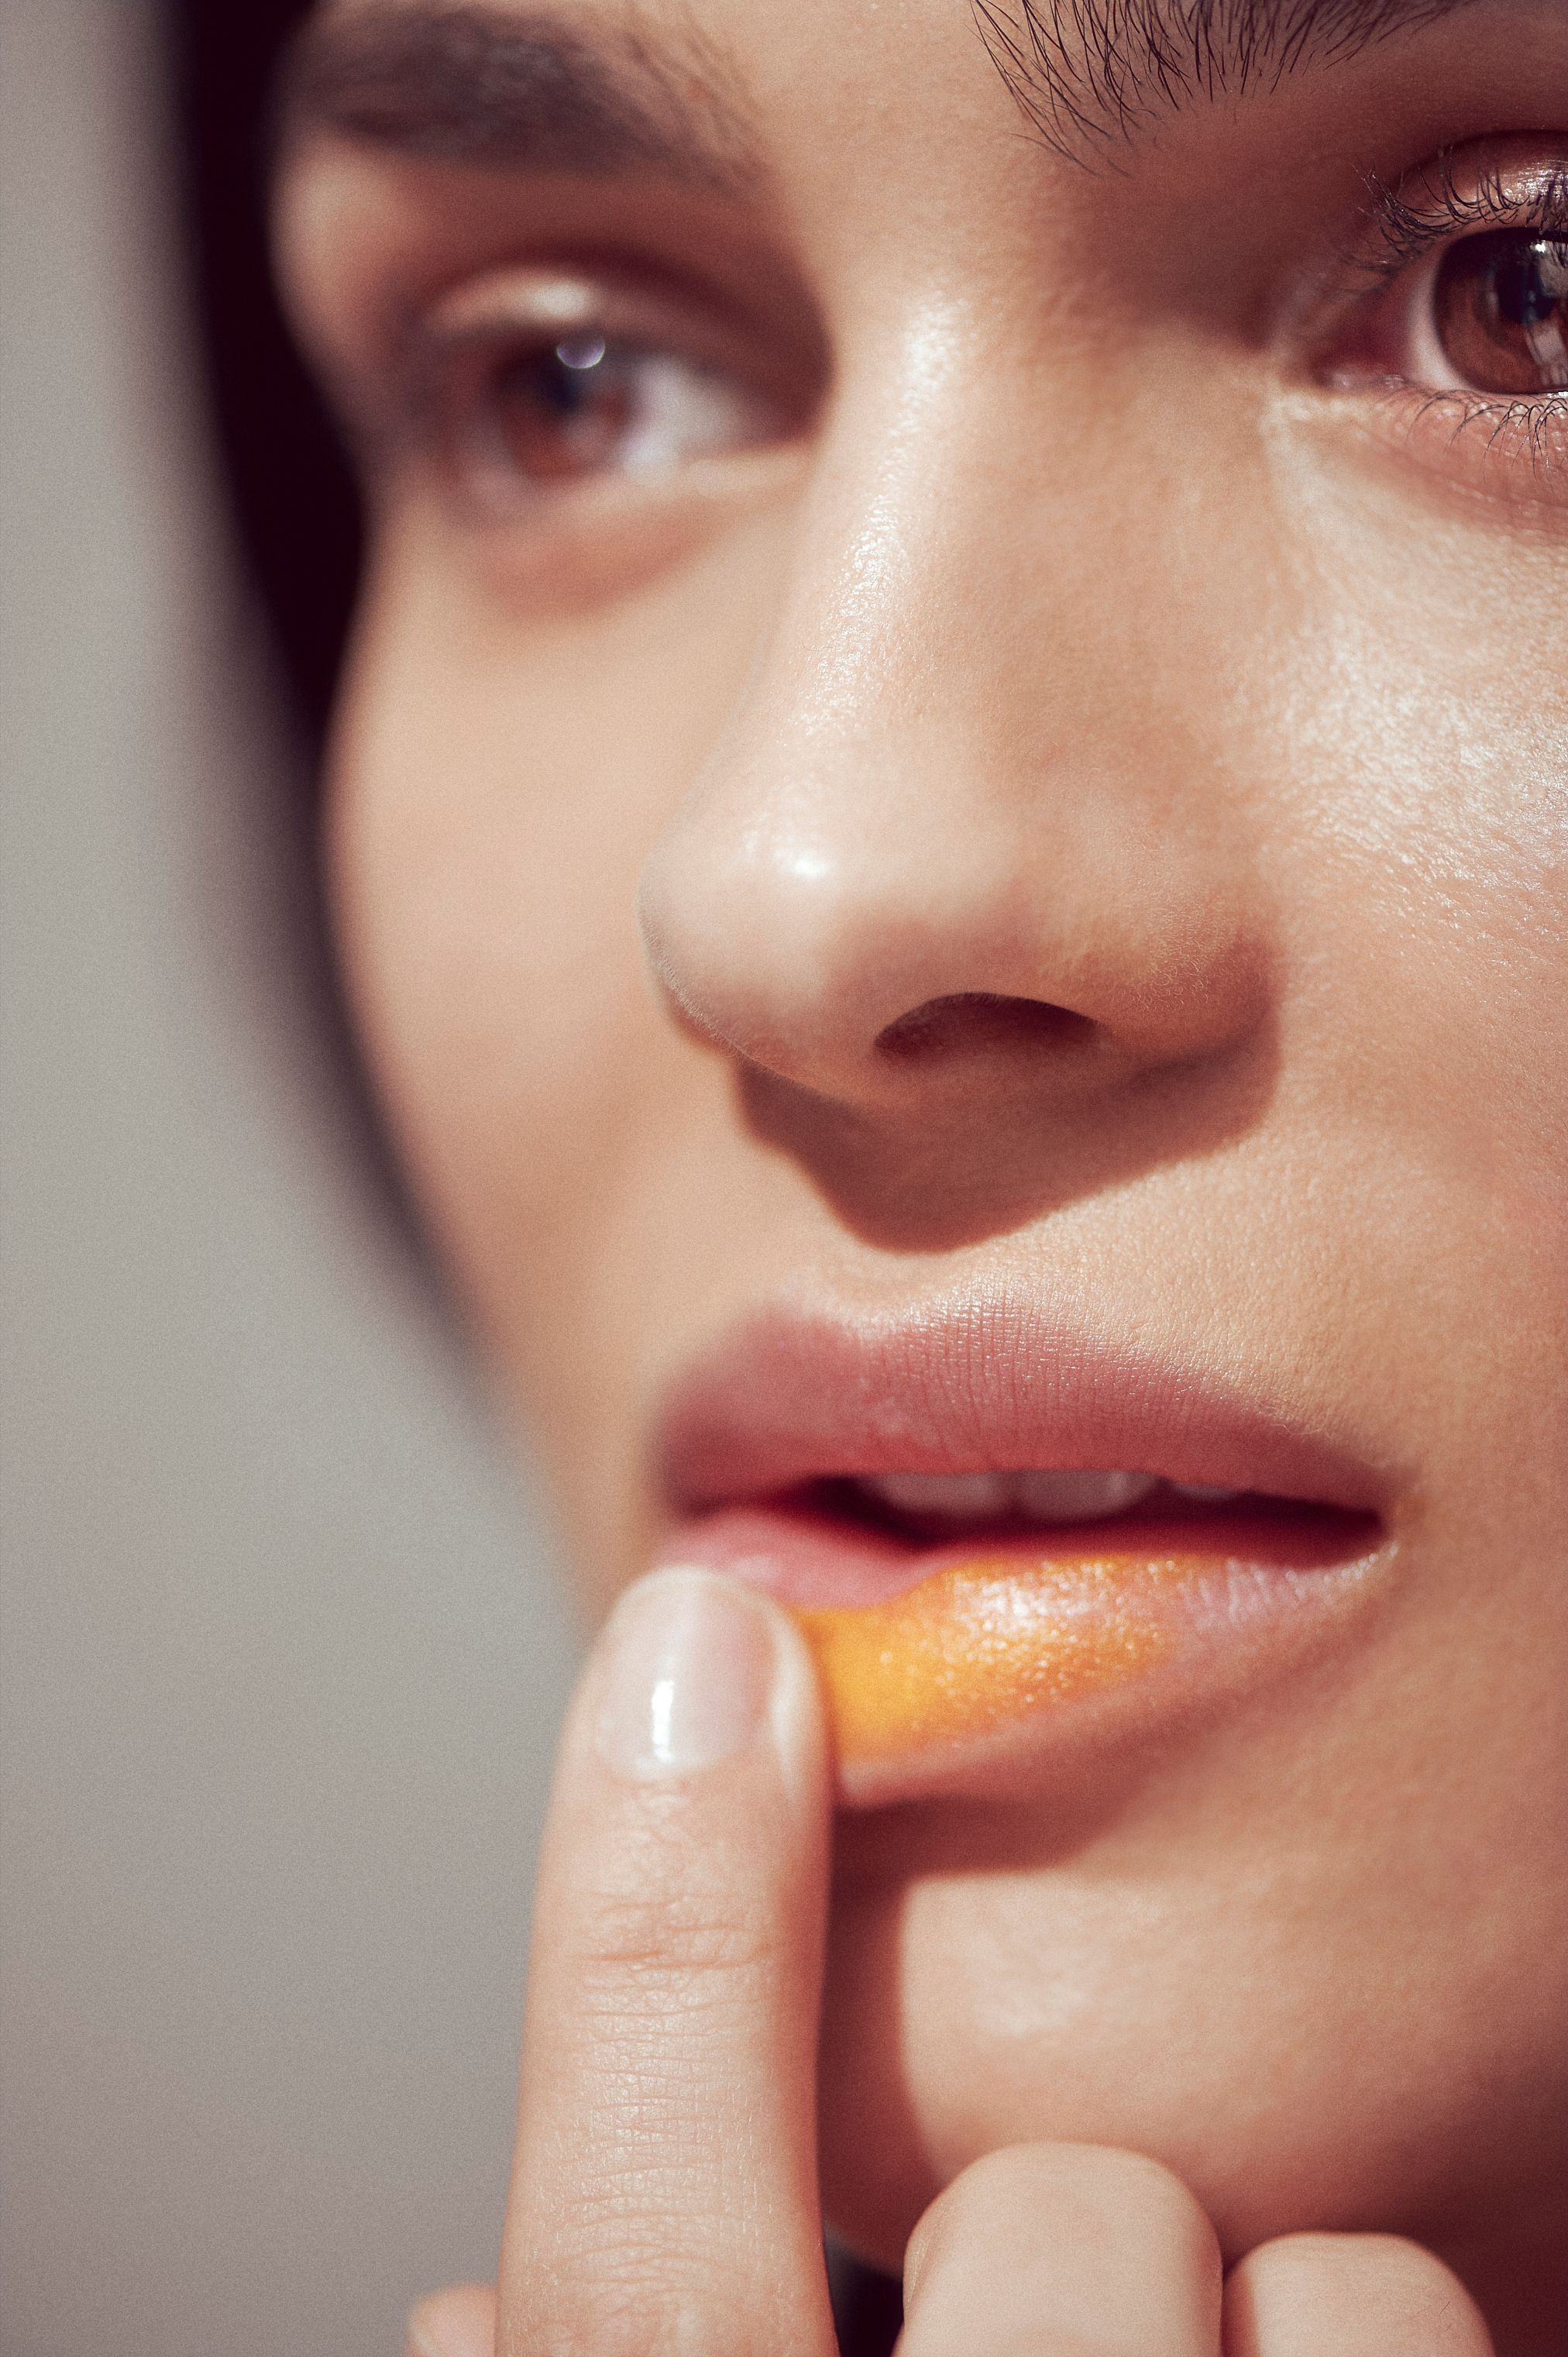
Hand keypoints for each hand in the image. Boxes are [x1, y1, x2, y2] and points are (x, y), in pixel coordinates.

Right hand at [405, 1567, 1493, 2356]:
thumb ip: (608, 2322)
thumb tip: (454, 2278)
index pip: (632, 2315)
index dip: (646, 1943)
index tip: (698, 1629)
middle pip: (1040, 2234)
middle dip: (1057, 2188)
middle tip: (1059, 2259)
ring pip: (1286, 2290)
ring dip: (1238, 2283)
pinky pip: (1438, 2339)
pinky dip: (1384, 2334)